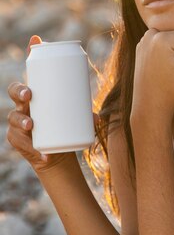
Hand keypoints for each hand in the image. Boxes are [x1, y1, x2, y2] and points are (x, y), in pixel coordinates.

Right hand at [7, 35, 98, 175]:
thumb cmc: (63, 123)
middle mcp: (22, 107)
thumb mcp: (72, 113)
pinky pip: (19, 141)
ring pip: (14, 118)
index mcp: (34, 96)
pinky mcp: (18, 140)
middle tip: (29, 97)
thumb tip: (98, 118)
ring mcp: (18, 123)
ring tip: (31, 125)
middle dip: (19, 93)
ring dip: (21, 121)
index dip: (22, 82)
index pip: (22, 84)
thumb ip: (84, 113)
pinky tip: (40, 152)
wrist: (56, 150)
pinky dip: (31, 147)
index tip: (30, 87)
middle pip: (14, 94)